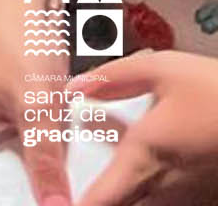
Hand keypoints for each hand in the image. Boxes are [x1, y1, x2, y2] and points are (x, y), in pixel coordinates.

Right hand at [0, 0, 76, 205]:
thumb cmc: (16, 37)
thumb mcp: (34, 102)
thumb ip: (44, 160)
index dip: (8, 203)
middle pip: (4, 181)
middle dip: (37, 195)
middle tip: (73, 205)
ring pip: (26, 166)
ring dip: (51, 178)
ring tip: (80, 195)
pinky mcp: (20, 110)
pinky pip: (38, 147)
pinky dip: (58, 158)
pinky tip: (83, 171)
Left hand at [72, 53, 217, 205]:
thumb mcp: (160, 68)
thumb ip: (112, 79)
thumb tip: (73, 89)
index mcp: (146, 158)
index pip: (101, 201)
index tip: (58, 203)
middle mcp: (167, 189)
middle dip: (103, 200)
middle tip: (86, 188)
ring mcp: (193, 199)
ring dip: (131, 196)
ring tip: (119, 176)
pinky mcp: (210, 198)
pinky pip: (174, 202)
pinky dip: (155, 193)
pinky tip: (153, 170)